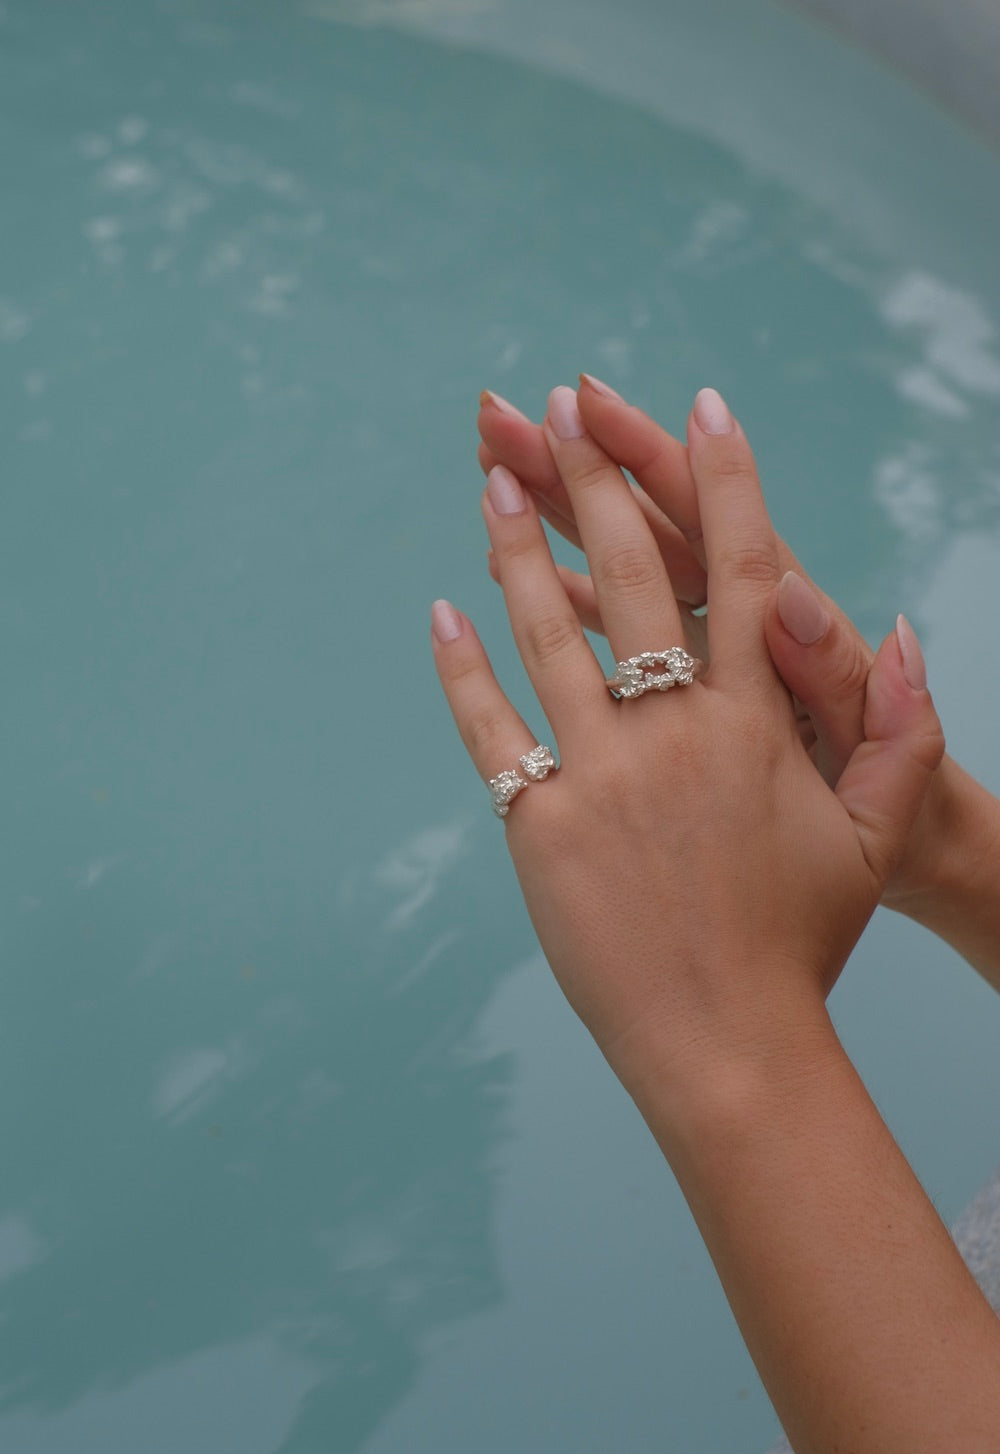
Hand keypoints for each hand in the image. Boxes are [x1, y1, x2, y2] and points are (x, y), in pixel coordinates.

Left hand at [477, 375, 964, 915]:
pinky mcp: (542, 825)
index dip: (725, 480)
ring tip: (491, 473)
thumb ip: (896, 727)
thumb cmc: (801, 937)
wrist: (727, 1041)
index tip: (703, 402)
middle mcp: (679, 731)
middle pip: (636, 575)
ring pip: (551, 633)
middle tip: (556, 405)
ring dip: (519, 545)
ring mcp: (604, 776)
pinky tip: (440, 607)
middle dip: (595, 478)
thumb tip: (897, 627)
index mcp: (760, 723)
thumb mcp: (874, 834)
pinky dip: (462, 667)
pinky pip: (489, 728)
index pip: (748, 571)